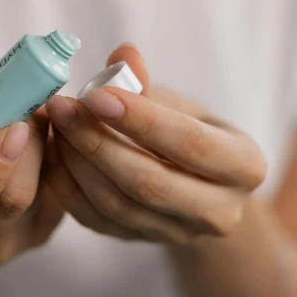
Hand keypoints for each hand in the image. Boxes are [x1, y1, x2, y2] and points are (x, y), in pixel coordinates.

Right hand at [0, 60, 62, 272]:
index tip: (9, 127)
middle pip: (6, 210)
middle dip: (26, 155)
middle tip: (32, 112)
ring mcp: (1, 249)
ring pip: (38, 201)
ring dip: (42, 153)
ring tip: (34, 117)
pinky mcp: (35, 237)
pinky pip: (58, 200)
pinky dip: (55, 163)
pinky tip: (42, 140)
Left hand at [45, 45, 266, 245]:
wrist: (197, 183)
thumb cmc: (189, 130)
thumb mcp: (181, 103)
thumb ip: (148, 84)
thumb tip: (122, 54)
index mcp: (244, 166)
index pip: (190, 144)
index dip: (141, 119)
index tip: (95, 94)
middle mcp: (220, 211)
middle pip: (150, 183)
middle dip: (98, 142)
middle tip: (61, 108)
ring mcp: (179, 234)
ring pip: (117, 205)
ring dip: (76, 163)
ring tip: (54, 126)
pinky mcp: (142, 242)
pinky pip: (97, 220)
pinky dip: (68, 187)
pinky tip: (52, 155)